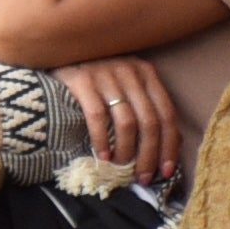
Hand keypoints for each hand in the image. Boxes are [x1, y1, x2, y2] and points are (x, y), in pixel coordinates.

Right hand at [54, 54, 180, 179]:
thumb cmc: (96, 75)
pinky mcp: (82, 80)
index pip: (167, 114)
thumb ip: (146, 106)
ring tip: (121, 167)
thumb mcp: (127, 84)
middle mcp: (130, 71)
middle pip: (149, 122)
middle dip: (149, 155)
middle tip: (143, 177)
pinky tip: (103, 156)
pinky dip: (102, 140)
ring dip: (126, 151)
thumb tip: (171, 144)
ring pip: (126, 122)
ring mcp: (106, 74)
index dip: (169, 146)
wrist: (58, 50)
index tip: (166, 171)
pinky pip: (98, 117)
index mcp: (146, 72)